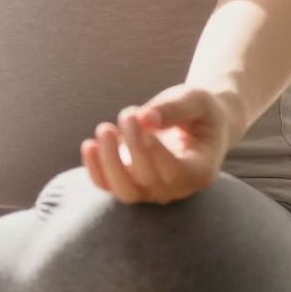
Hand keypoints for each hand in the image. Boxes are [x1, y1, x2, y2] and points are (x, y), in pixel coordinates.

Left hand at [80, 83, 234, 203]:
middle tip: (128, 114)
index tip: (143, 123)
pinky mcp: (129, 182)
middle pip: (148, 182)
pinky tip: (90, 144)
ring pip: (125, 191)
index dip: (155, 152)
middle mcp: (176, 188)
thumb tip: (146, 119)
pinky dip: (95, 169)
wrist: (193, 123)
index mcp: (200, 171)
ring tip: (105, 129)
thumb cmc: (198, 110)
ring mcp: (151, 190)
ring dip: (109, 162)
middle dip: (133, 147)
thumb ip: (175, 108)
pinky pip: (108, 186)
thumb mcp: (196, 100)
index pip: (176, 173)